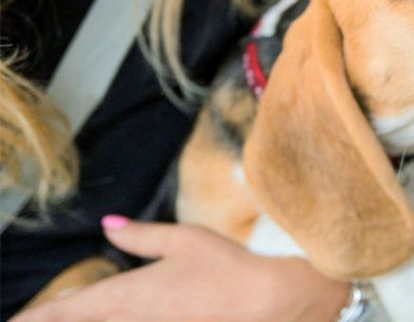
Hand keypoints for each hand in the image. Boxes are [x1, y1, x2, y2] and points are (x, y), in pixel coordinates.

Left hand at [13, 217, 348, 321]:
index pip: (72, 309)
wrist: (265, 302)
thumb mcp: (184, 239)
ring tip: (66, 314)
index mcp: (131, 293)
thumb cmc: (226, 267)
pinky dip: (114, 321)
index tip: (18, 321)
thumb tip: (108, 225)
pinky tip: (119, 316)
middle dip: (56, 320)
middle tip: (38, 317)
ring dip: (85, 320)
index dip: (41, 316)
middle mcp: (134, 319)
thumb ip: (141, 235)